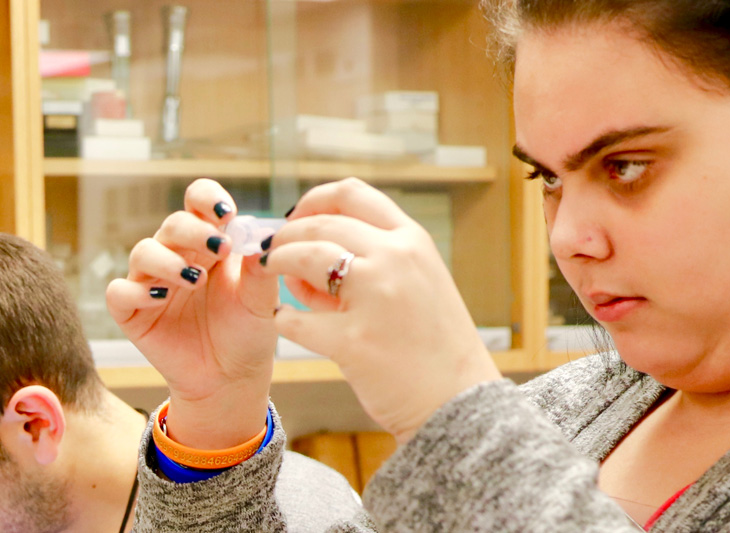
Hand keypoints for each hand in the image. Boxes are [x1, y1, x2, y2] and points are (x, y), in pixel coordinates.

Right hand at [106, 179, 278, 447]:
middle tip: (220, 248)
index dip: (206, 198)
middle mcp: (178, 255)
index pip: (199, 203)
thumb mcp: (262, 301)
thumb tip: (263, 236)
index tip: (225, 212)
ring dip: (167, 260)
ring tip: (194, 279)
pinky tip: (161, 299)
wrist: (232, 378)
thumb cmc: (248, 332)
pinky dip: (136, 291)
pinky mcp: (133, 312)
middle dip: (194, 231)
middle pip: (173, 224)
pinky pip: (119, 292)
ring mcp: (153, 282)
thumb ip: (260, 269)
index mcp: (211, 243)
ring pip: (143, 251)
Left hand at [263, 178, 501, 442]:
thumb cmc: (434, 344)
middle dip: (285, 234)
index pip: (352, 194)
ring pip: (302, 258)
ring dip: (277, 262)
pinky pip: (296, 320)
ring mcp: (375, 298)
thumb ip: (368, 264)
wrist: (458, 402)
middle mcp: (395, 259)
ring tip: (271, 274)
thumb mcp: (418, 284)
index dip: (313, 200)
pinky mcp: (354, 341)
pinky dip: (284, 319)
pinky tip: (285, 322)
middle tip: (271, 250)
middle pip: (319, 224)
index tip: (296, 217)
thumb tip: (300, 259)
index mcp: (413, 241)